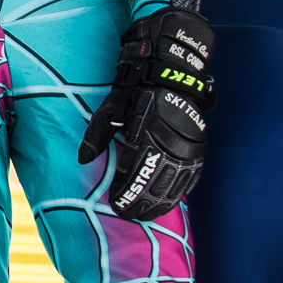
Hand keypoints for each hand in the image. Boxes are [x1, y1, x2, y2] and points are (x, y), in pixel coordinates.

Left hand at [79, 6, 214, 219]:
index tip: (118, 205)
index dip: (127, 194)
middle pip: (157, 184)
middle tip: (130, 214)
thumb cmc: (135, 88)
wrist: (171, 69)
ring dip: (162, 201)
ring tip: (149, 213)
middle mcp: (169, 143)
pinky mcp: (198, 144)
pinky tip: (171, 199)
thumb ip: (97, 136)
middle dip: (142, 203)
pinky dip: (180, 189)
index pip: (136, 174)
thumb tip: (83, 159)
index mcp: (145, 135)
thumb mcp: (110, 109)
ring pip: (176, 183)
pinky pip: (192, 174)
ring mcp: (187, 145)